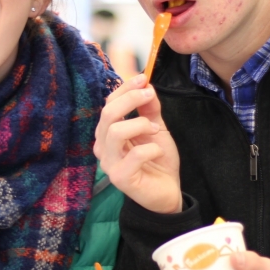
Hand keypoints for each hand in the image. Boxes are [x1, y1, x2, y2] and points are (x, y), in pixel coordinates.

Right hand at [94, 74, 181, 213]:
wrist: (167, 191)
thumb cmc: (157, 160)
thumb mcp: (155, 127)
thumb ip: (149, 108)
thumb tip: (146, 85)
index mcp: (107, 133)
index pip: (108, 104)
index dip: (124, 89)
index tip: (143, 78)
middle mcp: (103, 147)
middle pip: (108, 114)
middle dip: (130, 99)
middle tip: (149, 95)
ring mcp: (109, 163)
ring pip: (115, 132)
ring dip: (139, 124)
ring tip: (154, 129)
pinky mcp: (120, 178)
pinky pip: (134, 155)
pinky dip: (151, 149)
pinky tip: (157, 152)